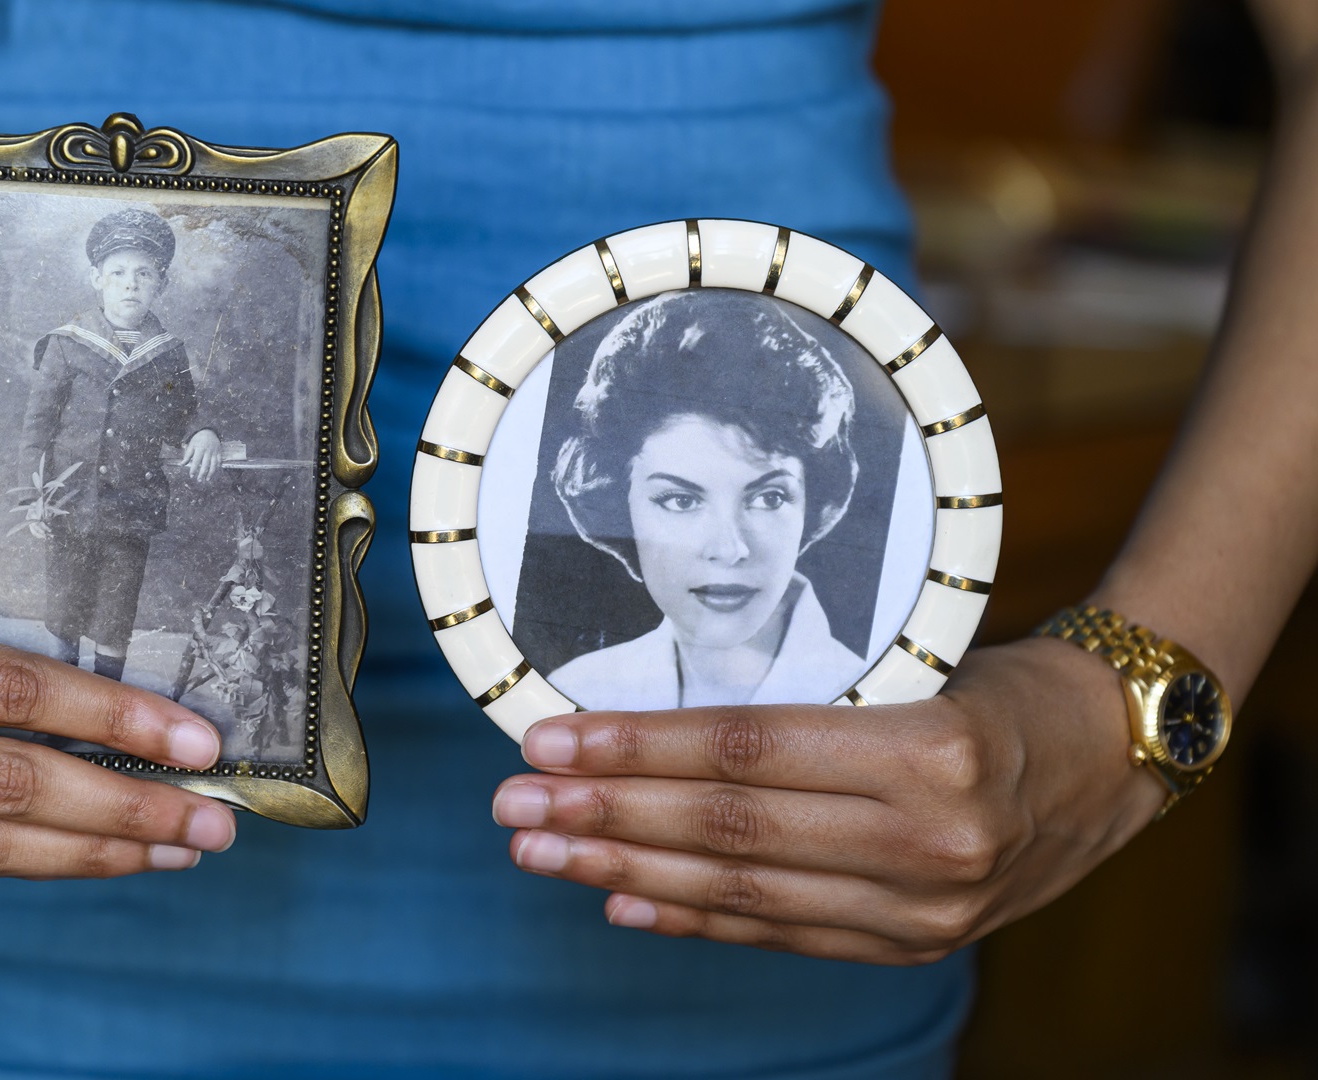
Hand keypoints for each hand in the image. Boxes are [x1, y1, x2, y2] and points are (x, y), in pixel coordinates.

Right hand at [0, 484, 236, 879]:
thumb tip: (88, 687)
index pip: (3, 696)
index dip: (111, 720)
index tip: (197, 738)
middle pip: (0, 795)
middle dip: (123, 812)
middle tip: (213, 819)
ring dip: (84, 855)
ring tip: (168, 848)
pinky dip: (9, 862)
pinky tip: (76, 852)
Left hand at [181, 428, 221, 482]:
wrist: (209, 431)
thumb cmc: (198, 439)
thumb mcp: (191, 445)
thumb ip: (187, 455)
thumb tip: (181, 464)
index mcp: (200, 449)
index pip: (196, 461)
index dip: (193, 469)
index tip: (191, 475)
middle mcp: (208, 451)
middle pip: (205, 465)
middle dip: (202, 473)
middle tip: (199, 480)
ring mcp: (214, 452)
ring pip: (213, 464)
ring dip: (210, 473)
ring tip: (207, 479)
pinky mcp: (219, 452)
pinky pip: (219, 461)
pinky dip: (218, 467)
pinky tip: (215, 472)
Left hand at [491, 638, 1163, 963]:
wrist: (1117, 756)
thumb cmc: (1003, 684)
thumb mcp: (917, 665)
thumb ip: (801, 704)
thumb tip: (650, 723)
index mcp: (929, 751)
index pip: (747, 751)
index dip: (638, 749)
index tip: (549, 740)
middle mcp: (930, 841)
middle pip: (729, 829)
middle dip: (607, 816)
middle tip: (515, 802)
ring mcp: (926, 906)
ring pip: (742, 889)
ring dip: (626, 872)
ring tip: (542, 851)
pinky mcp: (916, 942)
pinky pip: (781, 933)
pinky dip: (693, 919)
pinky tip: (622, 902)